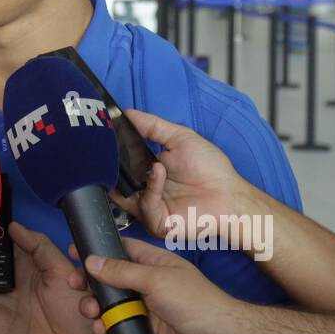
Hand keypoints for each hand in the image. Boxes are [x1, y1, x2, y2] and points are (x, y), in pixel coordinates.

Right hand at [70, 237, 244, 333]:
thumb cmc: (196, 302)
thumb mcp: (156, 278)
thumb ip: (122, 270)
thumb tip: (91, 261)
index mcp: (152, 264)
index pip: (120, 250)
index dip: (97, 250)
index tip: (74, 251)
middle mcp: (145, 285)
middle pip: (108, 280)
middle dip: (89, 282)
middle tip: (74, 285)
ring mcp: (143, 310)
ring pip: (108, 306)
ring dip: (94, 308)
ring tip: (90, 311)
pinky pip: (115, 330)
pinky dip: (104, 330)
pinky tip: (102, 331)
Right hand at [110, 109, 251, 242]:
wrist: (230, 194)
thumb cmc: (210, 168)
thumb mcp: (179, 138)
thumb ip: (152, 126)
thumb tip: (128, 112)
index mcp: (146, 172)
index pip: (119, 165)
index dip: (112, 153)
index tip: (104, 135)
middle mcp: (143, 191)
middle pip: (115, 181)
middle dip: (112, 166)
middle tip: (110, 149)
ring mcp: (148, 207)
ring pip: (122, 195)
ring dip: (130, 176)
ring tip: (147, 161)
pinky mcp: (156, 221)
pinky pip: (144, 204)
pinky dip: (150, 186)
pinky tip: (158, 171)